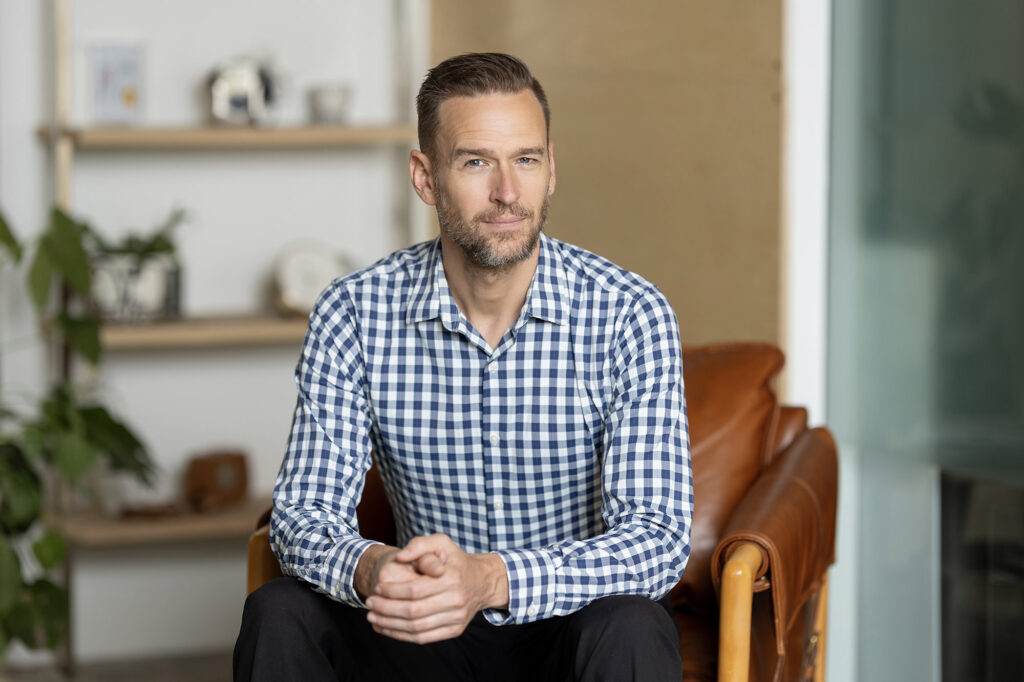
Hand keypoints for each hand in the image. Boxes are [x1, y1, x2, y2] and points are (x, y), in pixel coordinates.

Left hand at [364, 534, 507, 643]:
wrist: (482, 581)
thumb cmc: (455, 560)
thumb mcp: (441, 542)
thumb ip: (419, 545)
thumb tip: (400, 557)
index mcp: (452, 578)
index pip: (414, 589)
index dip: (391, 591)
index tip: (376, 588)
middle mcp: (456, 600)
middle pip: (413, 611)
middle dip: (386, 609)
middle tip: (369, 604)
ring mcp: (457, 618)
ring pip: (416, 628)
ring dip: (390, 625)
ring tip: (373, 617)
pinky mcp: (455, 630)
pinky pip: (423, 638)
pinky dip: (401, 636)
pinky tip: (387, 628)